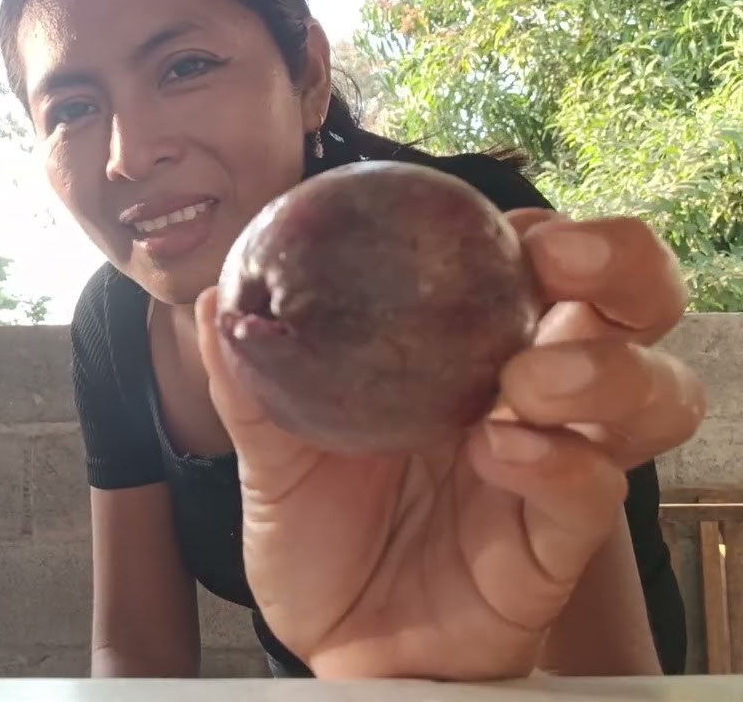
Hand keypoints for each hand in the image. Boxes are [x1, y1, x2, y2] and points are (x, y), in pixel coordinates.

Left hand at [195, 211, 704, 680]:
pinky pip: (592, 492)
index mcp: (468, 358)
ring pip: (649, 396)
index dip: (548, 235)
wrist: (323, 639)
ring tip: (528, 378)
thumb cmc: (316, 533)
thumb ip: (251, 383)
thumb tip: (218, 296)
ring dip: (605, 369)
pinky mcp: (551, 547)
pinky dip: (560, 462)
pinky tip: (497, 451)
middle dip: (622, 270)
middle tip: (560, 264)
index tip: (513, 227)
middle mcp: (528, 402)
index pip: (539, 272)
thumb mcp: (271, 453)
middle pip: (628, 312)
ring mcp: (551, 471)